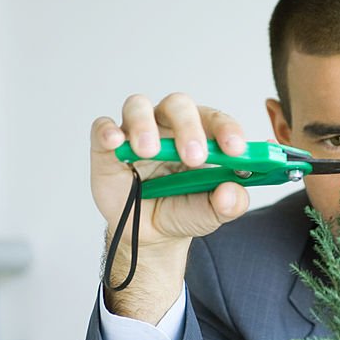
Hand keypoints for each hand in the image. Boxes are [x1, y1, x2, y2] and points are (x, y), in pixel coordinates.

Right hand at [90, 93, 250, 320]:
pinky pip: (103, 128)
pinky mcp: (107, 147)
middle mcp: (169, 126)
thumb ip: (230, 203)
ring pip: (138, 107)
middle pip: (178, 105)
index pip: (216, 120)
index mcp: (202, 135)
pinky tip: (115, 142)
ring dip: (145, 126)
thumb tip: (233, 192)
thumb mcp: (212, 213)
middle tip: (194, 157)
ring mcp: (136, 133)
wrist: (150, 233)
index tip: (236, 150)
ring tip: (149, 152)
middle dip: (188, 128)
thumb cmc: (183, 210)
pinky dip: (107, 131)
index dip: (227, 131)